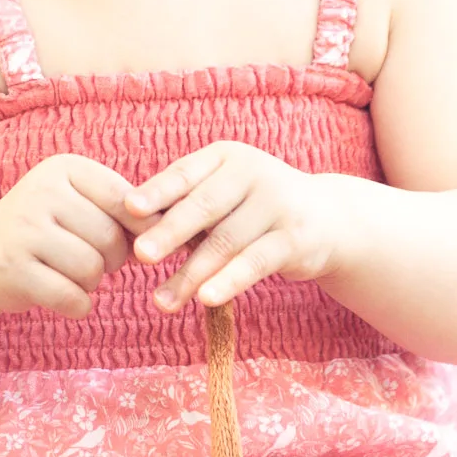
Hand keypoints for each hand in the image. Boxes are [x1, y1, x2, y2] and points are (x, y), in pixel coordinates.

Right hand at [0, 153, 161, 319]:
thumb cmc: (48, 228)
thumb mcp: (78, 204)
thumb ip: (122, 211)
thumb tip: (175, 231)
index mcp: (64, 168)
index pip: (125, 199)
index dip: (142, 229)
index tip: (139, 245)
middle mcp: (40, 191)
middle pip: (110, 237)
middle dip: (114, 260)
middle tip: (97, 262)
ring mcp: (23, 229)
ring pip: (92, 269)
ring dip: (93, 283)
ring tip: (75, 276)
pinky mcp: (12, 269)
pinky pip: (71, 297)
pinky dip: (78, 305)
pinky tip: (66, 297)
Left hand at [124, 142, 361, 311]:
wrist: (328, 219)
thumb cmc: (255, 207)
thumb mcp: (225, 193)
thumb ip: (186, 204)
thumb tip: (131, 226)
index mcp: (226, 157)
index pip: (185, 173)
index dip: (156, 191)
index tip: (128, 210)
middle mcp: (253, 173)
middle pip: (204, 206)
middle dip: (169, 232)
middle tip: (140, 255)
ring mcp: (277, 204)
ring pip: (225, 242)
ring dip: (191, 273)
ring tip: (162, 300)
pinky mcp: (296, 238)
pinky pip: (255, 262)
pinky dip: (229, 281)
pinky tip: (205, 298)